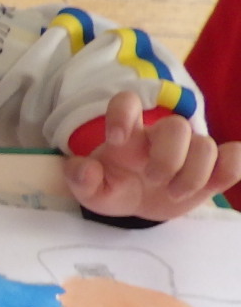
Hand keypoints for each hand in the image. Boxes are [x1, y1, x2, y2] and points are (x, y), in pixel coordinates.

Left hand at [62, 91, 240, 221]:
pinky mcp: (214, 167)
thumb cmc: (114, 187)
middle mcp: (161, 135)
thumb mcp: (91, 190)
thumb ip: (81, 180)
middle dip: (167, 159)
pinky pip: (235, 156)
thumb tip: (84, 170)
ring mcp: (190, 149)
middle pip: (176, 127)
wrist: (139, 204)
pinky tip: (212, 185)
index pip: (127, 102)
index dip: (123, 113)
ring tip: (174, 193)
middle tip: (152, 181)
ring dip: (192, 175)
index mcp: (128, 134)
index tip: (116, 139)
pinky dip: (230, 168)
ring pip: (206, 146)